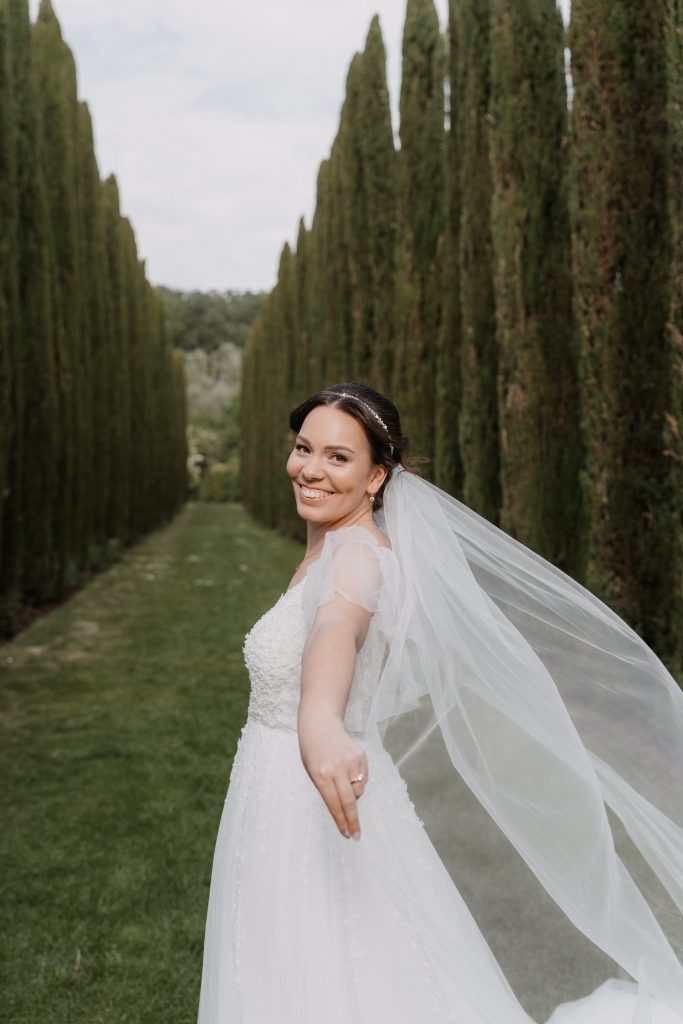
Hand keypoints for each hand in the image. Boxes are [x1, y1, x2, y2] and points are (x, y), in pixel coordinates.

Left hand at [298, 708, 368, 839]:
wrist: (320, 724)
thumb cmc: (312, 752)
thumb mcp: (312, 772)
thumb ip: (327, 790)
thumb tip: (346, 809)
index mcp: (320, 774)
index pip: (333, 804)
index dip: (341, 822)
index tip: (347, 835)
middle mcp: (336, 768)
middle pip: (349, 802)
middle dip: (353, 821)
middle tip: (357, 835)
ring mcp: (350, 760)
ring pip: (358, 790)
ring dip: (354, 795)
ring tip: (343, 783)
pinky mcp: (360, 755)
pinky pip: (363, 778)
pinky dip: (358, 781)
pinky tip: (348, 771)